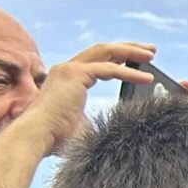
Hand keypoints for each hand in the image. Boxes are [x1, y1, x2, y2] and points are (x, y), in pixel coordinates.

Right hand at [22, 41, 156, 154]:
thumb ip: (100, 120)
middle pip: (102, 50)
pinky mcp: (74, 74)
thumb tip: (121, 129)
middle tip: (150, 51)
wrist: (36, 138)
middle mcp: (66, 69)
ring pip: (106, 52)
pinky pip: (109, 68)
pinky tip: (147, 79)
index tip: (138, 63)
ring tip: (151, 55)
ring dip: (131, 52)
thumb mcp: (84, 126)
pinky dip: (130, 73)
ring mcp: (69, 69)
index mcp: (67, 80)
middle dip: (128, 48)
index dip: (119, 59)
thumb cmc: (56, 139)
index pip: (97, 62)